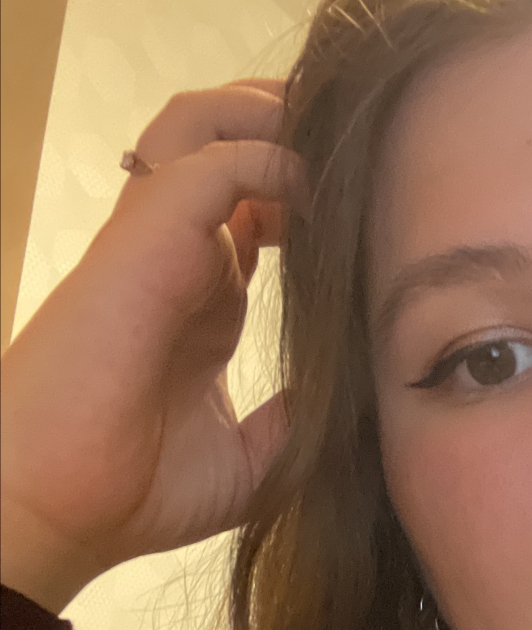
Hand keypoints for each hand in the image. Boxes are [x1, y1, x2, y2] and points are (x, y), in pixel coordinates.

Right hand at [0, 80, 306, 613]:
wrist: (65, 513)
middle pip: (225, 142)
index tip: (368, 211)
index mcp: (205, 297)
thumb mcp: (251, 459)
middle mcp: (182, 256)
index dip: (309, 192)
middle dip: (288, 124)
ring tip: (330, 139)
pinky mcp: (144, 241)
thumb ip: (295, 421)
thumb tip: (348, 398)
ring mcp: (158, 242)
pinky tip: (317, 189)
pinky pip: (209, 163)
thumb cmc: (139, 493)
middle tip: (353, 145)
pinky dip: (269, 157)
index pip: (255, 206)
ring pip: (203, 125)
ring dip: (269, 116)